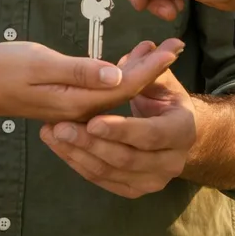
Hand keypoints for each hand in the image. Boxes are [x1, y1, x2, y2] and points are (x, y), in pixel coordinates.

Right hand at [0, 38, 184, 124]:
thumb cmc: (5, 70)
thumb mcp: (41, 64)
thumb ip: (79, 71)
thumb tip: (115, 75)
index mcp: (78, 101)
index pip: (125, 85)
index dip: (152, 67)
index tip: (173, 48)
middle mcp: (82, 109)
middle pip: (127, 89)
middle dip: (153, 67)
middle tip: (175, 44)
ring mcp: (77, 107)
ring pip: (117, 89)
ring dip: (139, 68)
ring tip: (158, 47)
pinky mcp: (72, 101)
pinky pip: (104, 89)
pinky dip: (121, 72)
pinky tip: (129, 59)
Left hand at [40, 43, 197, 197]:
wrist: (173, 135)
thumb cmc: (164, 102)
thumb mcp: (161, 82)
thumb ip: (149, 67)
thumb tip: (146, 46)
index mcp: (182, 131)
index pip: (151, 135)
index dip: (122, 129)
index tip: (93, 120)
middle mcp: (172, 162)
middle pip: (126, 158)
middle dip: (90, 143)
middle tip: (60, 126)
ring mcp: (152, 181)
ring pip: (109, 172)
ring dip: (77, 153)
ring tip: (51, 132)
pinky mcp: (133, 189)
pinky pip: (100, 180)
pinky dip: (77, 162)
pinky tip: (58, 145)